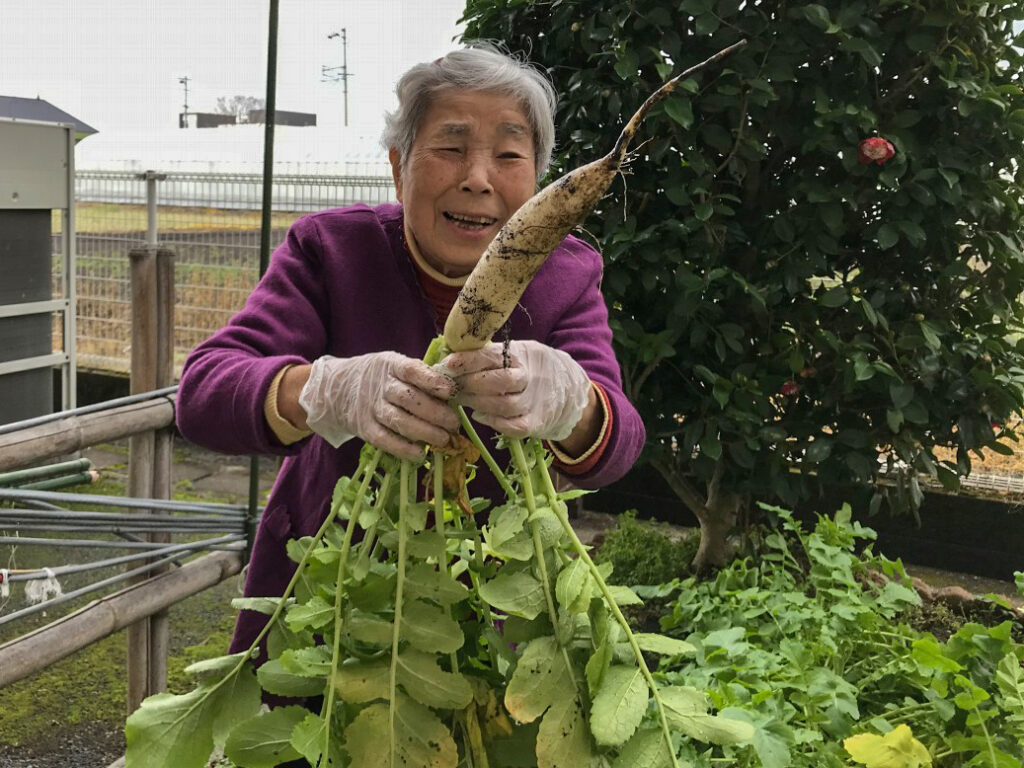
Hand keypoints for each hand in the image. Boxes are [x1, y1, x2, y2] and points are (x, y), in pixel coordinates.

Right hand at [298, 352, 458, 460]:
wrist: (336, 388)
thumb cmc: (377, 376)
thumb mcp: (394, 364)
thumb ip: (419, 374)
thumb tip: (454, 388)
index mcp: (390, 364)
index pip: (412, 370)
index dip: (432, 380)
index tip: (451, 391)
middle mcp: (379, 385)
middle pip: (409, 399)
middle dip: (436, 413)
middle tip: (454, 424)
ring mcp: (370, 408)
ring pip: (399, 421)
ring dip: (425, 432)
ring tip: (444, 439)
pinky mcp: (364, 428)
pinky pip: (385, 440)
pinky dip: (404, 448)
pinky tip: (421, 453)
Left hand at [442, 340, 590, 440]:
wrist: (567, 387)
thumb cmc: (528, 367)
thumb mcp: (514, 352)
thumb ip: (488, 355)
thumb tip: (450, 359)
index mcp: (522, 355)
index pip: (493, 356)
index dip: (469, 360)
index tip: (449, 364)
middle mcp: (530, 378)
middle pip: (500, 381)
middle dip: (471, 384)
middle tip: (452, 385)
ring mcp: (535, 402)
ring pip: (505, 405)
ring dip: (478, 403)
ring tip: (463, 398)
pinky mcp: (536, 423)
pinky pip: (514, 427)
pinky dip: (494, 422)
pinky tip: (480, 415)